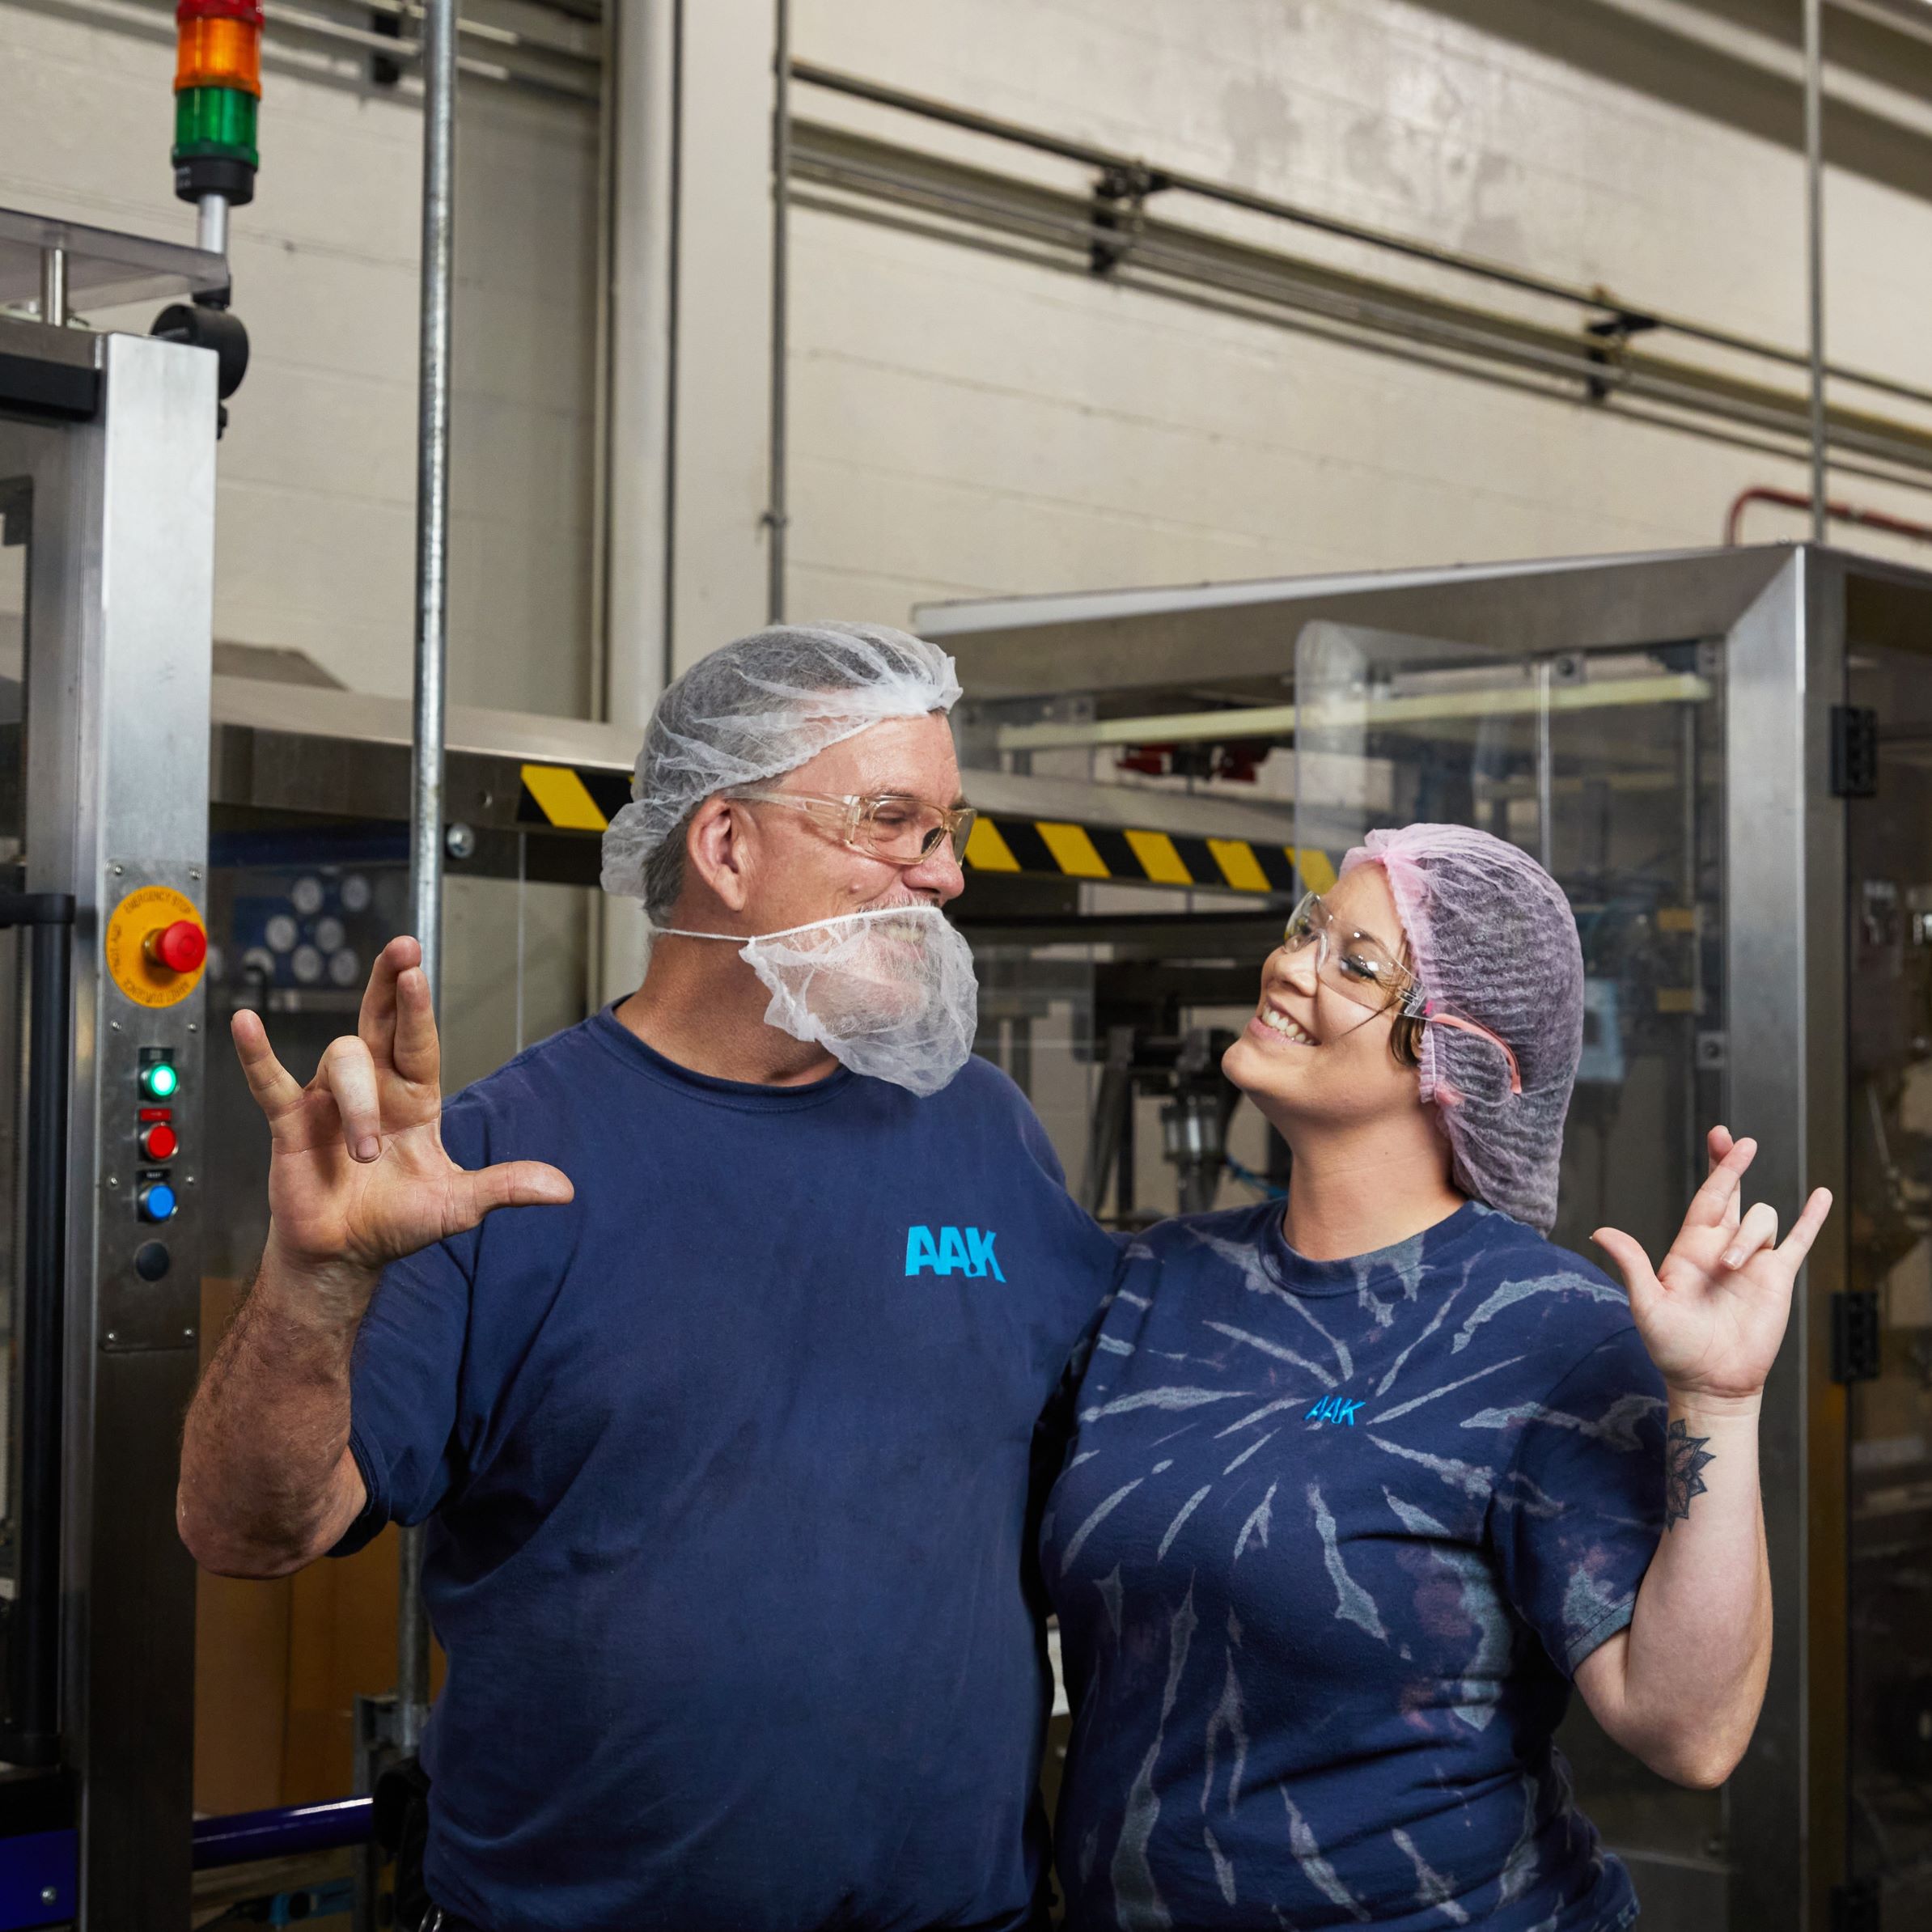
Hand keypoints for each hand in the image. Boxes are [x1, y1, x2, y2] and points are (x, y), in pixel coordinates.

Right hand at [232, 936, 572, 1286]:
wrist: (346, 1256)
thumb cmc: (398, 1222)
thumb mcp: (458, 1206)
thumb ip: (505, 1188)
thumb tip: (565, 1190)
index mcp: (415, 1098)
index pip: (419, 1041)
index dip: (417, 1007)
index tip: (416, 968)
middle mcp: (374, 1088)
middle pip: (380, 1020)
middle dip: (390, 985)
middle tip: (403, 948)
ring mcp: (330, 1101)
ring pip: (341, 1062)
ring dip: (356, 1104)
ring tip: (364, 1155)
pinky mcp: (290, 1123)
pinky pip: (269, 1082)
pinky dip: (257, 1055)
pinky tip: (245, 1023)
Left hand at [1591, 1126, 1831, 1409]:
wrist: (1710, 1381)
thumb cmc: (1673, 1347)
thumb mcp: (1647, 1304)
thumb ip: (1631, 1265)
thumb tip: (1599, 1232)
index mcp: (1690, 1247)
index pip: (1707, 1196)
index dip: (1716, 1168)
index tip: (1721, 1137)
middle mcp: (1722, 1248)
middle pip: (1733, 1194)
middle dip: (1733, 1165)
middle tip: (1740, 1142)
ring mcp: (1753, 1262)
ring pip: (1762, 1220)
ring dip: (1750, 1234)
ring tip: (1733, 1267)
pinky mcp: (1777, 1280)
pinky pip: (1799, 1242)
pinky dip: (1811, 1219)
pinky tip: (1821, 1196)